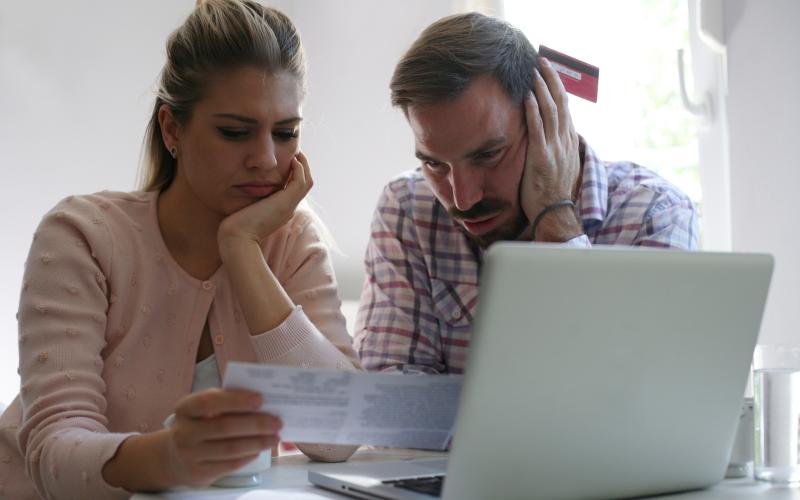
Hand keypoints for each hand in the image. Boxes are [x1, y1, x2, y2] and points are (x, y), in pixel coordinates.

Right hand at [164, 389, 281, 487]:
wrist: (174, 457)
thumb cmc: (199, 425)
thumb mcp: (203, 410)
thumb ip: (225, 403)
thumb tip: (260, 404)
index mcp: (185, 408)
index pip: (209, 401)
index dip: (235, 400)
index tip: (260, 399)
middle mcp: (184, 432)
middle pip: (224, 427)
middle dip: (255, 424)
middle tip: (277, 422)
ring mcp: (189, 455)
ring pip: (230, 448)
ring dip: (257, 442)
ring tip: (274, 437)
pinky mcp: (198, 473)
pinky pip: (230, 465)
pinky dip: (248, 456)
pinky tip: (259, 449)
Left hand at [218, 152, 312, 246]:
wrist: (238, 237)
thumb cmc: (236, 227)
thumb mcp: (246, 210)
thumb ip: (250, 201)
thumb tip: (242, 190)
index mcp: (281, 211)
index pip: (293, 191)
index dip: (293, 176)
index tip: (288, 163)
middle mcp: (288, 208)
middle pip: (303, 186)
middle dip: (302, 169)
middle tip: (297, 155)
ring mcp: (289, 206)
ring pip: (306, 183)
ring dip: (304, 166)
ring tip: (298, 154)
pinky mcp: (286, 202)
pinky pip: (301, 182)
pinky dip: (300, 170)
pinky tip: (293, 160)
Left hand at [520, 58, 581, 240]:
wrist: (556, 213)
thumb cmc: (553, 193)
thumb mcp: (559, 166)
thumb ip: (556, 149)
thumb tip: (551, 138)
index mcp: (569, 142)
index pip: (566, 108)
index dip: (558, 88)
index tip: (550, 72)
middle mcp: (564, 141)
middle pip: (561, 103)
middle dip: (551, 80)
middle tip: (543, 61)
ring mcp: (554, 148)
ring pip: (551, 111)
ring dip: (542, 89)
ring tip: (534, 72)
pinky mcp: (542, 157)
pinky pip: (538, 129)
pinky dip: (533, 111)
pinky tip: (527, 97)